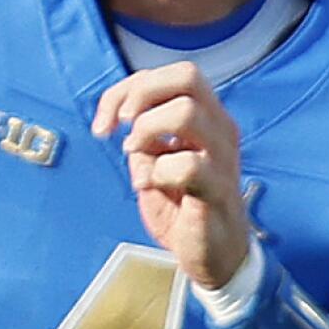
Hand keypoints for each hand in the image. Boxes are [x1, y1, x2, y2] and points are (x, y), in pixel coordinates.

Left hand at [92, 61, 252, 288]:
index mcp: (206, 116)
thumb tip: (119, 113)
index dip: (129, 88)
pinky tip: (149, 185)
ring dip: (148, 129)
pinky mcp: (218, 190)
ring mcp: (222, 158)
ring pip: (187, 112)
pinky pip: (188, 165)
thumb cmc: (183, 204)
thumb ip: (142, 133)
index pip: (172, 75)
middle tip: (122, 127)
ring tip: (135, 154)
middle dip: (141, 93)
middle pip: (188, 76)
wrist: (214, 254)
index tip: (105, 122)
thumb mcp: (153, 159)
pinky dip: (157, 172)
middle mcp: (220, 128)